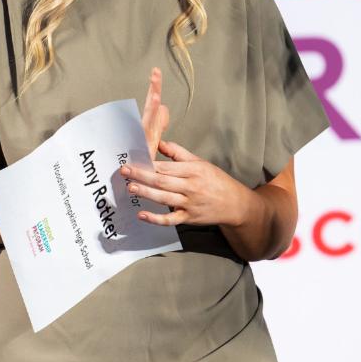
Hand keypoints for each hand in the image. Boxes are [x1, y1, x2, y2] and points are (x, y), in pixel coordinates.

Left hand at [119, 139, 259, 227]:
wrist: (235, 204)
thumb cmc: (216, 181)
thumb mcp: (200, 162)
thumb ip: (178, 153)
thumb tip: (160, 142)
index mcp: (194, 170)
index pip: (168, 166)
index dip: (149, 163)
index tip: (134, 159)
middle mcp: (191, 187)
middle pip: (163, 181)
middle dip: (142, 175)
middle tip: (124, 171)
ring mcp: (190, 204)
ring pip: (164, 198)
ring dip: (146, 193)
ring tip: (130, 187)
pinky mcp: (189, 218)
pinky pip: (170, 220)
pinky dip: (156, 219)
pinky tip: (142, 215)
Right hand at [140, 67, 168, 161]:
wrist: (133, 182)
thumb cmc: (141, 162)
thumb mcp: (153, 139)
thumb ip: (158, 122)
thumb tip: (164, 107)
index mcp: (148, 127)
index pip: (152, 104)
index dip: (155, 88)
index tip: (157, 71)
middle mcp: (144, 132)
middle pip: (149, 108)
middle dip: (153, 90)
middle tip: (156, 73)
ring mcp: (141, 141)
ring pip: (148, 121)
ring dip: (151, 107)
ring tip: (156, 94)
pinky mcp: (141, 152)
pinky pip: (146, 138)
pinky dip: (152, 126)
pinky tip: (157, 112)